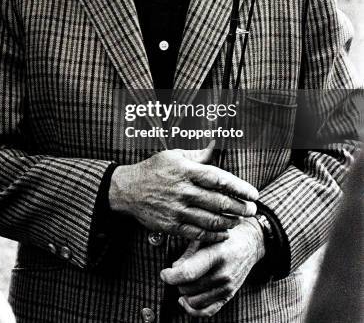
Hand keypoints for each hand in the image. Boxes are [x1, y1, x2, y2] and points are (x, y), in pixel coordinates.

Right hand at [109, 145, 258, 241]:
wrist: (127, 189)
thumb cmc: (152, 169)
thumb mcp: (173, 155)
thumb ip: (197, 154)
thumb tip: (215, 146)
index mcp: (186, 171)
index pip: (219, 179)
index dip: (239, 187)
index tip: (253, 193)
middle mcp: (183, 190)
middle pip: (219, 202)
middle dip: (239, 207)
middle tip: (252, 209)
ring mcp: (177, 209)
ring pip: (211, 219)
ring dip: (229, 221)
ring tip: (239, 220)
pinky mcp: (171, 225)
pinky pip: (197, 233)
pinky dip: (213, 234)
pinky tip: (223, 233)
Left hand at [160, 218, 264, 317]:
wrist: (250, 243)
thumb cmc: (225, 235)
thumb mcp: (206, 235)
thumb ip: (189, 252)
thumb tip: (174, 269)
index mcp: (216, 255)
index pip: (188, 273)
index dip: (171, 276)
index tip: (164, 273)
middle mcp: (223, 274)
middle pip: (188, 288)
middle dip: (177, 281)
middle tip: (176, 271)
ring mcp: (227, 288)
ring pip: (194, 301)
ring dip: (183, 293)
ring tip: (183, 280)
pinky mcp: (229, 296)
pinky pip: (206, 311)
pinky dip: (192, 309)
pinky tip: (185, 299)